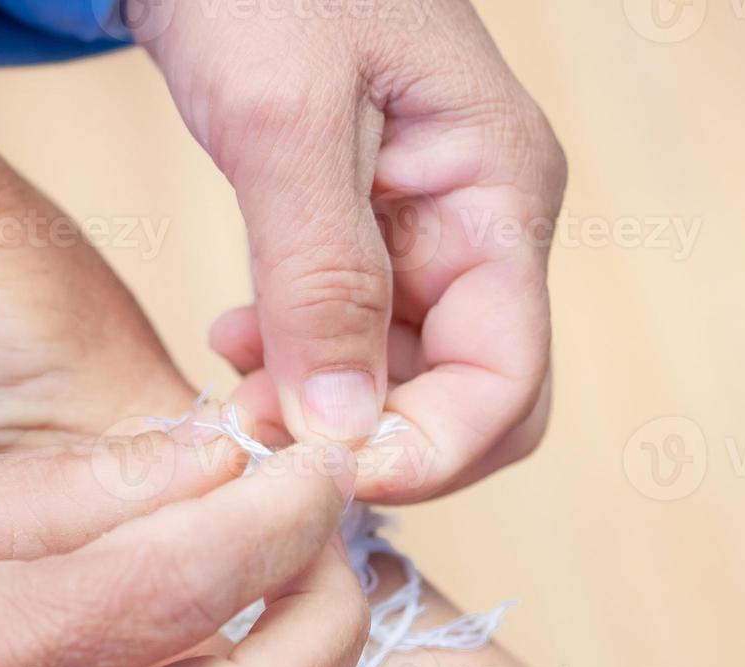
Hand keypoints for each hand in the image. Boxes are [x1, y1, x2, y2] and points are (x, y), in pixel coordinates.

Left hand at [134, 0, 564, 501]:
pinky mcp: (383, 230)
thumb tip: (348, 425)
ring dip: (331, 404)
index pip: (509, 379)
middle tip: (266, 432)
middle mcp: (487, 223)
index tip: (323, 470)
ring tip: (235, 379)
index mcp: (499, 192)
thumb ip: (321, 274)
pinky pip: (366, 334)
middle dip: (380, 436)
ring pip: (414, 377)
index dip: (428, 450)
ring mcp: (438, 230)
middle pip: (477, 395)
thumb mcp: (283, 118)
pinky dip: (307, 362)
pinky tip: (242, 342)